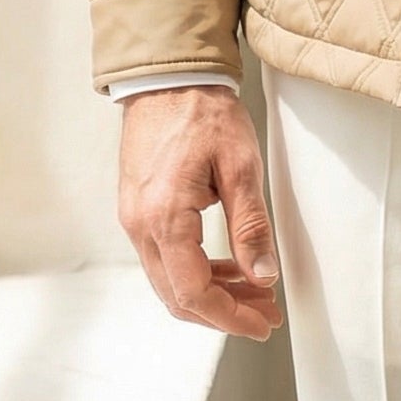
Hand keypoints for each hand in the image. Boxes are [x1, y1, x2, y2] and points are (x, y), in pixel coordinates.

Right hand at [117, 85, 282, 339]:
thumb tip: (263, 275)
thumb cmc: (202, 111)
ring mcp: (134, 219)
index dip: (230, 317)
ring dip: (212, 292)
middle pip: (178, 295)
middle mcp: (139, 225)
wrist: (169, 77)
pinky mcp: (138, 210)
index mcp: (164, 217)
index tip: (262, 323)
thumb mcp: (240, 164)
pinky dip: (196, 270)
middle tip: (266, 311)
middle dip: (224, 311)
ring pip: (170, 280)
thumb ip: (250, 225)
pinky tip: (228, 265)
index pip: (194, 292)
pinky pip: (164, 258)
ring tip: (256, 289)